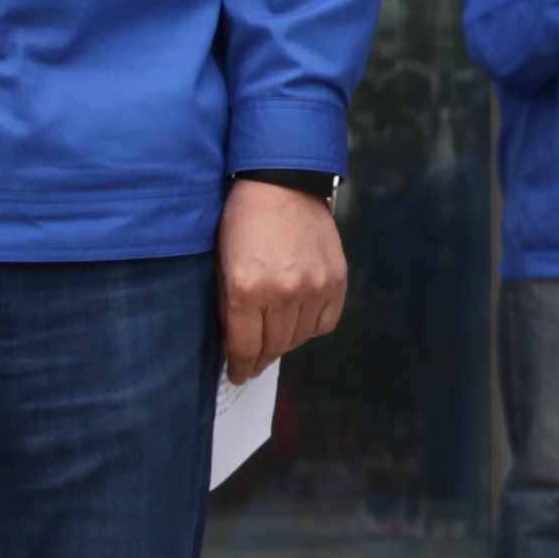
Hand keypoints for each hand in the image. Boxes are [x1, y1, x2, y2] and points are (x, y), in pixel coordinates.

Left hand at [221, 180, 348, 381]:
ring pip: (299, 338)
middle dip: (260, 358)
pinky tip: (298, 315)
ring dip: (284, 340)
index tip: (238, 374)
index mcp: (246, 288)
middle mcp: (283, 291)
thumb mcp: (221, 263)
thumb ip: (228, 307)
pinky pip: (324, 322)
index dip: (240, 366)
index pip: (244, 347)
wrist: (281, 183)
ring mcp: (314, 286)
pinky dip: (310, 325)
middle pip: (273, 347)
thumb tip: (235, 345)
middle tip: (253, 362)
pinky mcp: (336, 279)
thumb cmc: (244, 219)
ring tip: (274, 332)